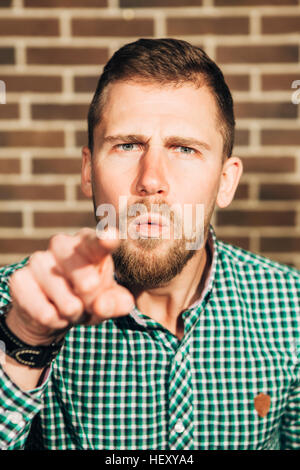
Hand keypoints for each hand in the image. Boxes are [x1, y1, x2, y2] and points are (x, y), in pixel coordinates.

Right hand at [7, 228, 134, 344]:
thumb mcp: (109, 302)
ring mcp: (38, 259)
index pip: (98, 241)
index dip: (106, 240)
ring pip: (66, 301)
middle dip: (92, 298)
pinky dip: (55, 321)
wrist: (52, 313)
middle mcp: (62, 244)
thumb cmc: (89, 298)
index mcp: (88, 244)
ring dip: (74, 313)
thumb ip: (117, 302)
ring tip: (73, 309)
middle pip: (83, 274)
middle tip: (90, 303)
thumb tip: (102, 305)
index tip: (110, 238)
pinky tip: (53, 313)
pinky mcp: (19, 279)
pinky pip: (45, 313)